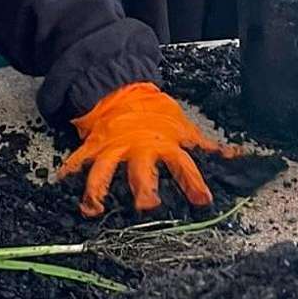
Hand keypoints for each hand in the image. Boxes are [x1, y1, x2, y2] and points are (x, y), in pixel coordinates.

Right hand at [56, 81, 236, 217]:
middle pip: (142, 172)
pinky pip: (78, 162)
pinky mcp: (93, 148)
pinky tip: (61, 184)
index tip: (202, 201)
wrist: (122, 89)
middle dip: (144, 189)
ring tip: (93, 209)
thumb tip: (236, 158)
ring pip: (105, 172)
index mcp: (164, 146)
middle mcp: (138, 150)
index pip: (183, 166)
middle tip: (147, 208)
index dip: (193, 183)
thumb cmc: (155, 114)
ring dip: (98, 190)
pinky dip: (69, 172)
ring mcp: (113, 149)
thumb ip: (206, 146)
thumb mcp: (183, 128)